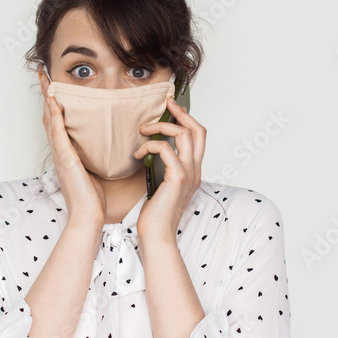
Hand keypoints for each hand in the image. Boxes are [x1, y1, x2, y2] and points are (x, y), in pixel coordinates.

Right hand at [41, 81, 105, 226]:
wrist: (88, 215)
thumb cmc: (92, 198)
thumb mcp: (94, 171)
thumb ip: (95, 156)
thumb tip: (106, 144)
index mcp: (65, 154)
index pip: (57, 122)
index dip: (53, 104)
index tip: (53, 86)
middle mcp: (59, 151)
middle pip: (48, 116)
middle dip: (46, 95)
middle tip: (44, 75)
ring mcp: (60, 154)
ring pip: (49, 119)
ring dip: (47, 98)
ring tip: (45, 80)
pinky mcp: (65, 158)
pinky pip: (57, 131)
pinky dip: (54, 114)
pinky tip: (53, 100)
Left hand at [133, 96, 205, 242]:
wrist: (157, 235)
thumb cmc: (154, 214)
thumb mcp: (161, 184)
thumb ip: (162, 168)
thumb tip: (151, 150)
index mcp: (193, 170)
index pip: (199, 136)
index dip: (187, 119)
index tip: (171, 108)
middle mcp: (196, 169)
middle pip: (198, 129)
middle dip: (181, 112)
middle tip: (165, 103)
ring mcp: (189, 173)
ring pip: (184, 134)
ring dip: (161, 126)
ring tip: (143, 129)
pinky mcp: (178, 178)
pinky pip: (166, 149)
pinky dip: (150, 146)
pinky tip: (138, 153)